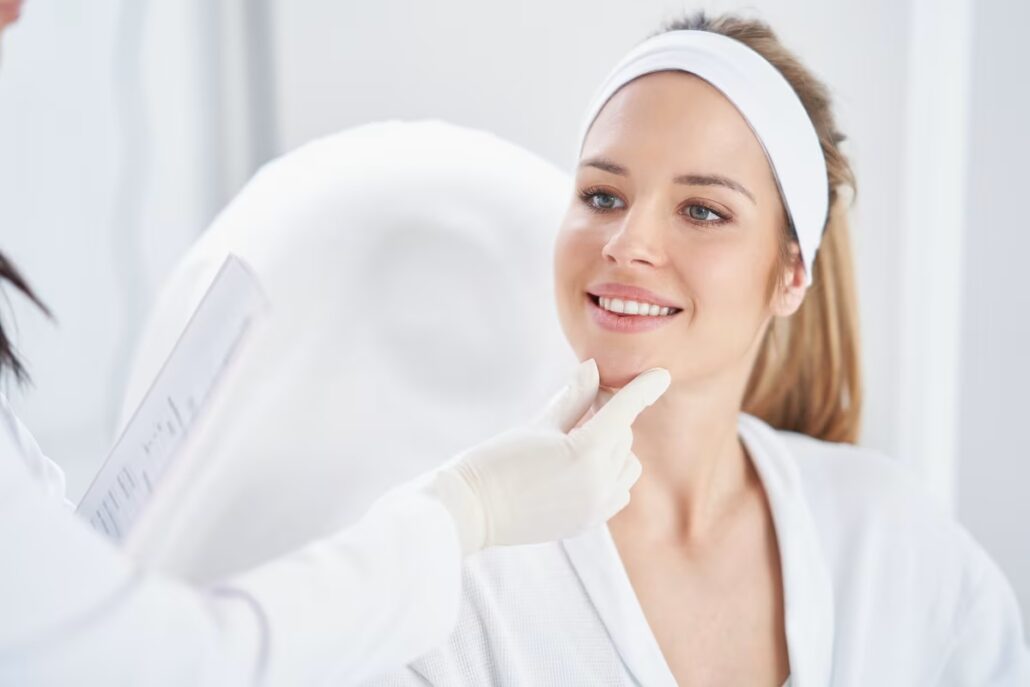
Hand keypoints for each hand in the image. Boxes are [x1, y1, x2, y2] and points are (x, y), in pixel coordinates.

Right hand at [428, 359, 669, 553]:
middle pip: (623, 436)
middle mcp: (599, 483)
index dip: (644, 390)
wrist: (470, 510)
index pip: (625, 412)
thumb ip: (572, 399)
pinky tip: (580, 467)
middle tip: (582, 405)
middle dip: (609, 416)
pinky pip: (618, 491)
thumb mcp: (538, 425)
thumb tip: (592, 369)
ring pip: (626, 464)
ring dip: (612, 446)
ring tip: (577, 440)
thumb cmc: (496, 461)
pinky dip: (610, 474)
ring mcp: (595, 507)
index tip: (663, 375)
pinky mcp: (587, 522)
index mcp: (586, 453)